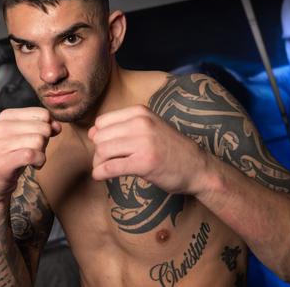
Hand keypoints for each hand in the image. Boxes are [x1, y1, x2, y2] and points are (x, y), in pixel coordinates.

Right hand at [0, 107, 60, 207]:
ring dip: (42, 153)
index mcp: (6, 116)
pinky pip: (32, 155)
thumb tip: (57, 126)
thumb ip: (42, 126)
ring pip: (39, 141)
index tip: (38, 139)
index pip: (43, 114)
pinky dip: (39, 161)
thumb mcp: (25, 136)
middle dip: (45, 142)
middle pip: (43, 128)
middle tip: (34, 151)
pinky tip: (34, 166)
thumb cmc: (11, 156)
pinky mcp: (1, 163)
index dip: (48, 128)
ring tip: (32, 159)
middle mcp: (1, 127)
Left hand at [88, 105, 208, 194]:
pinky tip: (101, 177)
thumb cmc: (171, 149)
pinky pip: (109, 167)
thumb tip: (91, 133)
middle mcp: (141, 124)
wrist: (198, 167)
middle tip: (105, 163)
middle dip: (98, 152)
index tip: (106, 148)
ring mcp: (143, 143)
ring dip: (98, 164)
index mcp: (141, 112)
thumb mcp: (150, 127)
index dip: (99, 137)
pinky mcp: (144, 163)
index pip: (102, 122)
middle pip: (100, 137)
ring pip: (102, 151)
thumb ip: (124, 127)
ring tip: (105, 170)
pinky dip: (100, 174)